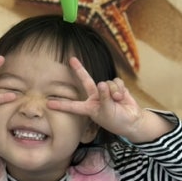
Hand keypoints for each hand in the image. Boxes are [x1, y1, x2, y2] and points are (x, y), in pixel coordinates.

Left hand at [48, 57, 170, 143]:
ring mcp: (105, 92)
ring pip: (106, 83)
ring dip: (113, 91)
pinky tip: (122, 97)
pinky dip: (120, 88)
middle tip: (72, 59)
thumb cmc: (117, 121)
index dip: (61, 105)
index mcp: (89, 108)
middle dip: (79, 69)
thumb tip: (101, 83)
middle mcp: (95, 98)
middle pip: (86, 81)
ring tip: (118, 101)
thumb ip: (104, 98)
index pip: (72, 106)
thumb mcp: (108, 112)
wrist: (133, 121)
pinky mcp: (116, 88)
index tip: (48, 104)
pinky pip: (116, 82)